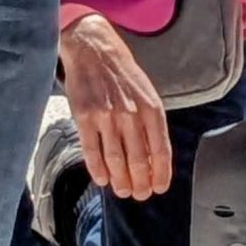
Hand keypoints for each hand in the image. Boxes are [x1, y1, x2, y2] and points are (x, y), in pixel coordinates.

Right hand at [59, 14, 172, 200]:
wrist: (94, 50)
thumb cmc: (123, 74)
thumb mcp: (147, 93)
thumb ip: (151, 122)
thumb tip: (154, 156)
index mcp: (151, 107)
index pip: (160, 149)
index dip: (161, 173)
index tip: (159, 188)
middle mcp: (131, 113)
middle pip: (138, 159)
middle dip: (140, 182)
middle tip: (139, 194)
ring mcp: (106, 116)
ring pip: (116, 159)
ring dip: (120, 180)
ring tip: (123, 190)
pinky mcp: (84, 117)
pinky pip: (92, 150)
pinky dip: (97, 168)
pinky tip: (102, 179)